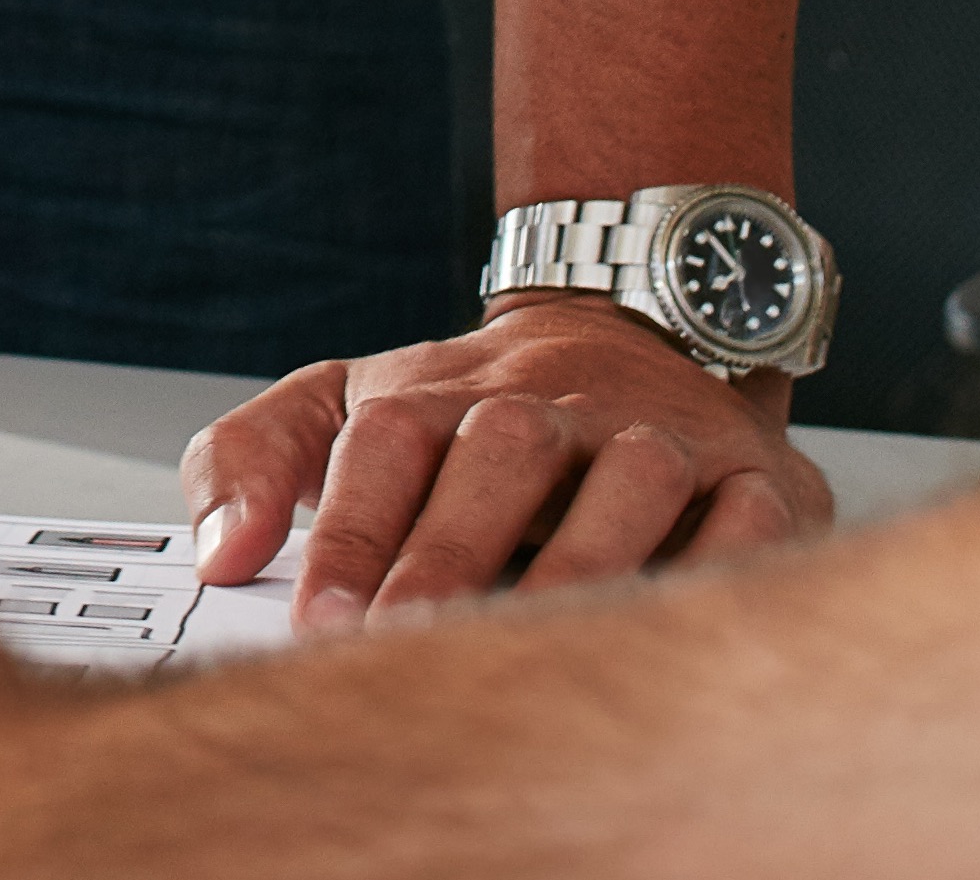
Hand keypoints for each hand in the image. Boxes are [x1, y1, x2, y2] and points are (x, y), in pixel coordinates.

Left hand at [183, 293, 832, 617]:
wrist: (639, 334)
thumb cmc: (476, 413)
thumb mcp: (348, 408)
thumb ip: (255, 458)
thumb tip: (219, 549)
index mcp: (444, 393)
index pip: (387, 442)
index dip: (353, 529)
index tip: (319, 618)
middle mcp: (553, 406)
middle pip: (501, 453)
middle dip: (451, 552)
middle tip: (406, 643)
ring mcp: (661, 436)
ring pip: (629, 479)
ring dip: (579, 562)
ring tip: (531, 645)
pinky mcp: (759, 478)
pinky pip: (749, 518)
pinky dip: (717, 564)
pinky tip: (667, 625)